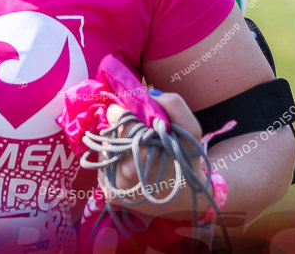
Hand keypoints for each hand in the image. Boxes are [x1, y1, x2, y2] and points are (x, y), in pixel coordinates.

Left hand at [99, 89, 207, 217]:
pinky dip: (114, 160)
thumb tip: (148, 92)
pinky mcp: (108, 193)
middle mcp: (125, 170)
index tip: (132, 113)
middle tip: (138, 133)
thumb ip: (174, 105)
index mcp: (144, 152)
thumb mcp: (190, 130)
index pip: (119, 118)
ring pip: (105, 147)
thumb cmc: (186, 161)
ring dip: (117, 143)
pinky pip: (103, 164)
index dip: (124, 112)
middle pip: (111, 133)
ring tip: (135, 150)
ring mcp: (115, 184)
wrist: (185, 201)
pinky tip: (130, 164)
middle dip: (122, 128)